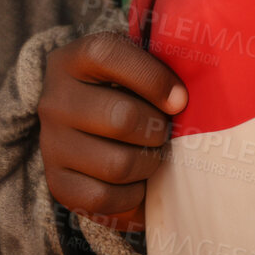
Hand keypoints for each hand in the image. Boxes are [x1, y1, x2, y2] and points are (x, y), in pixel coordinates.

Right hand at [37, 31, 186, 231]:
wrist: (84, 121)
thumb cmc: (127, 88)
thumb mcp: (136, 63)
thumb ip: (163, 63)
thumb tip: (202, 86)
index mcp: (75, 59)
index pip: (108, 55)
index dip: (152, 77)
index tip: (180, 99)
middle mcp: (55, 100)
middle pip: (122, 118)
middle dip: (157, 129)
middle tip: (166, 131)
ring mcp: (52, 144)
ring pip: (118, 164)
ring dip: (150, 163)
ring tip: (154, 154)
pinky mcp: (58, 184)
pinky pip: (103, 199)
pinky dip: (132, 196)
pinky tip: (139, 181)